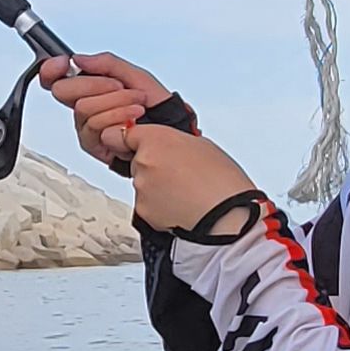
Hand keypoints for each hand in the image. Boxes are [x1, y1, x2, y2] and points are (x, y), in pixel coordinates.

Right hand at [37, 52, 171, 169]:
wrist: (171, 131)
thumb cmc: (156, 106)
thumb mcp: (135, 76)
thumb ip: (107, 64)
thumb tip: (78, 59)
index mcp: (88, 87)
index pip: (54, 78)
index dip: (51, 68)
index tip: (63, 63)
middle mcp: (83, 107)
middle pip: (63, 90)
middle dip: (96, 84)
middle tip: (119, 86)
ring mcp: (87, 126)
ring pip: (83, 108)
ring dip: (116, 102)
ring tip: (137, 105)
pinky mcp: (94, 144)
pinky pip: (96, 126)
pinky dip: (118, 118)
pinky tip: (133, 121)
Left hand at [126, 125, 262, 232]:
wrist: (228, 216)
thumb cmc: (222, 180)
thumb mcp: (201, 145)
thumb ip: (174, 141)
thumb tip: (168, 146)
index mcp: (156, 139)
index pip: (121, 134)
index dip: (129, 140)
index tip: (133, 145)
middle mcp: (143, 162)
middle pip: (137, 161)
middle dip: (152, 166)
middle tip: (178, 174)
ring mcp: (141, 188)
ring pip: (142, 184)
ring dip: (157, 187)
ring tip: (185, 192)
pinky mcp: (143, 211)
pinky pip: (147, 205)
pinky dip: (159, 206)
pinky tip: (181, 205)